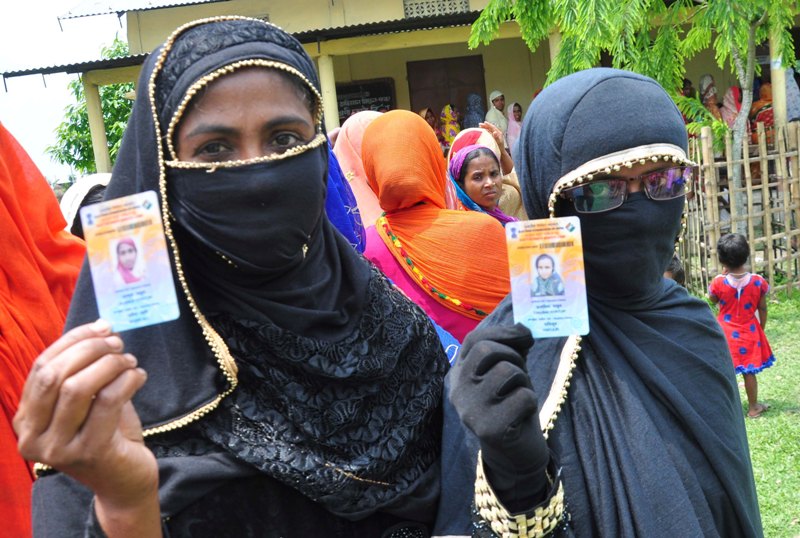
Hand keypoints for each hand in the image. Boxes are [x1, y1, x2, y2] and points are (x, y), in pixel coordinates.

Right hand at [14, 320, 158, 525]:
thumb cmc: (106, 434)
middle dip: (91, 350)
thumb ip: (85, 368)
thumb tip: (101, 325)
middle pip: (55, 375)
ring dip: (110, 364)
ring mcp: (58, 449)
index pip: (41, 367)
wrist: (125, 481)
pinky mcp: (89, 453)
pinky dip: (127, 380)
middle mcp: (32, 438)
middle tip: (118, 344)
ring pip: (78, 387)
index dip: (73, 341)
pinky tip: (139, 376)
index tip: (102, 327)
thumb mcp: (87, 401)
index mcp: (25, 420)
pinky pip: (107, 401)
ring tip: (129, 361)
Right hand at [449, 323, 548, 510]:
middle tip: (521, 373)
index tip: (525, 335)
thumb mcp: (508, 373)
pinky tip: (522, 416)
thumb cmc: (512, 406)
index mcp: (459, 373)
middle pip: (486, 350)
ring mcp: (470, 410)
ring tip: (520, 397)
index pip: (474, 339)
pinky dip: (531, 403)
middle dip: (513, 355)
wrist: (514, 455)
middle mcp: (458, 390)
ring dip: (524, 381)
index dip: (503, 332)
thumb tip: (524, 327)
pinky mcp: (489, 428)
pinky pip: (523, 397)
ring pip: (507, 371)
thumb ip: (511, 350)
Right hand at [479, 121, 504, 148]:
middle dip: (485, 125)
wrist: (501, 152)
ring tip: (480, 126)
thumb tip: (494, 132)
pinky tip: (482, 131)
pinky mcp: (493, 137)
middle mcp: (497, 133)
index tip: (484, 122)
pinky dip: (485, 131)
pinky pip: (489, 132)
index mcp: (499, 133)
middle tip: (479, 124)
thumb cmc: (500, 148)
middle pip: (491, 128)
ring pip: (489, 130)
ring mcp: (495, 135)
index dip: (488, 124)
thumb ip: (496, 137)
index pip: (493, 127)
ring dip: (485, 128)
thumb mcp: (498, 142)